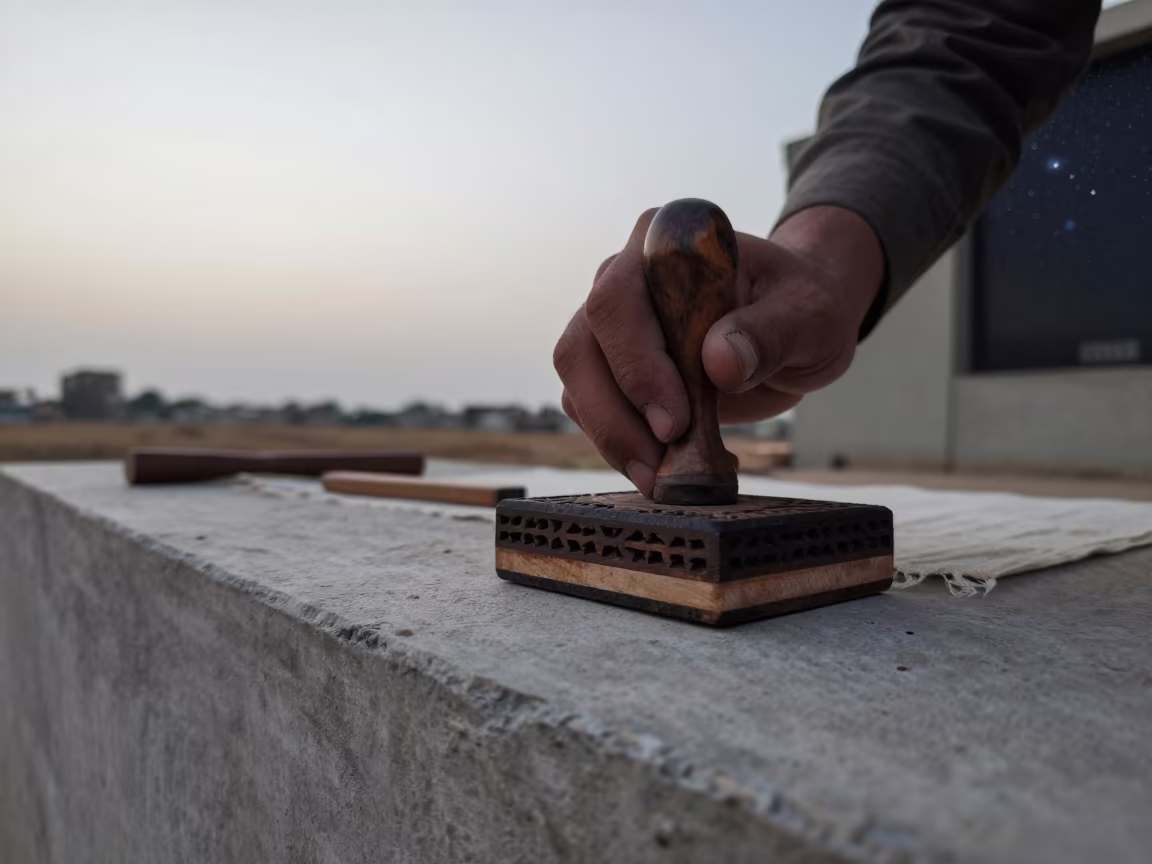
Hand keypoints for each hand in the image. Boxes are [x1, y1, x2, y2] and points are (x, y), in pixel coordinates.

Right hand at [554, 205, 883, 496]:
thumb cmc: (804, 305)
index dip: (636, 362)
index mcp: (667, 245)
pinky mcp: (610, 364)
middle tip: (660, 463)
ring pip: (577, 381)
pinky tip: (659, 468)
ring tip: (660, 477)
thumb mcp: (810, 315)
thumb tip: (718, 362)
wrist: (797, 321)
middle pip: (582, 344)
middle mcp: (624, 276)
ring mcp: (610, 322)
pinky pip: (590, 406)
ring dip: (612, 436)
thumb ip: (770, 332)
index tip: (674, 420)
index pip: (619, 298)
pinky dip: (618, 443)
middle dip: (615, 413)